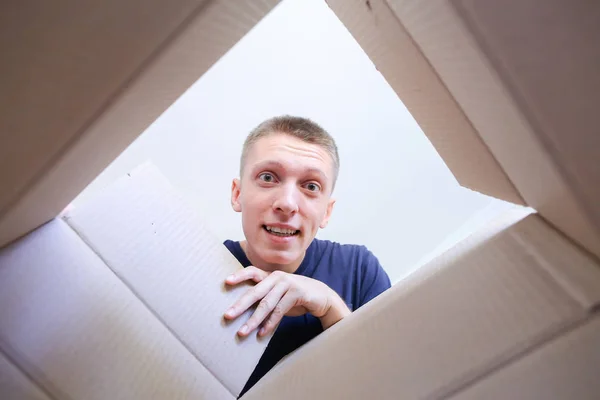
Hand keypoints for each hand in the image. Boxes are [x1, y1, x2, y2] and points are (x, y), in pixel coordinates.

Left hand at [223, 267, 350, 336]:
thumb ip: (264, 296)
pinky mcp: (297, 293)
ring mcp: (288, 284)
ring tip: (242, 332)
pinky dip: (270, 323)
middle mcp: (278, 277)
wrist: (321, 296)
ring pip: (267, 304)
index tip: (226, 282)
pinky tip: (261, 333)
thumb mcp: (279, 293)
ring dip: (253, 320)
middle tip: (227, 315)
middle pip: (255, 291)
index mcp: (271, 276)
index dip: (239, 276)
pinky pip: (280, 311)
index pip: (252, 272)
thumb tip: (241, 309)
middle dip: (240, 304)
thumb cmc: (295, 296)